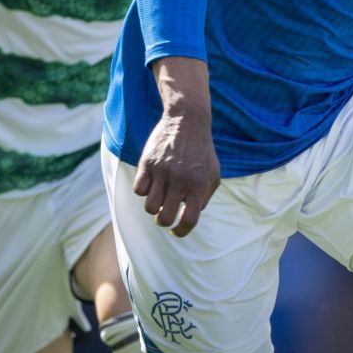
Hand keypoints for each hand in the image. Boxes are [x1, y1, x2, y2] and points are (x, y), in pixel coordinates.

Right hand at [134, 109, 219, 236]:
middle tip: (165, 214)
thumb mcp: (213, 174)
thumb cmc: (201, 151)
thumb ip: (204, 197)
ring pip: (149, 207)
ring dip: (153, 207)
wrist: (187, 121)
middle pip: (164, 218)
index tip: (176, 231)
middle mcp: (180, 181)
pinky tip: (150, 184)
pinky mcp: (148, 163)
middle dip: (163, 221)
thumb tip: (189, 215)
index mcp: (198, 187)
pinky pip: (138, 190)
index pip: (188, 220)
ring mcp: (162, 172)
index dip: (181, 232)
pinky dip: (143, 191)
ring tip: (159, 197)